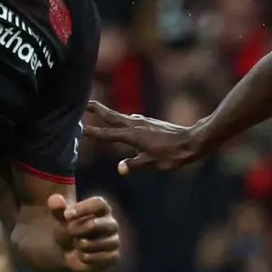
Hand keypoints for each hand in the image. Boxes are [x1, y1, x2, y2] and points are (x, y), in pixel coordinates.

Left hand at [48, 195, 119, 271]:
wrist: (70, 252)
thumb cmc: (69, 229)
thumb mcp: (61, 218)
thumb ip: (58, 209)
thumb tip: (55, 199)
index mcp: (102, 209)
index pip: (99, 203)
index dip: (83, 208)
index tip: (66, 215)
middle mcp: (112, 224)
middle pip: (94, 224)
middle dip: (77, 229)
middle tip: (69, 230)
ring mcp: (114, 241)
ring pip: (95, 244)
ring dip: (80, 245)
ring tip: (78, 243)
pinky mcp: (113, 257)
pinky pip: (98, 258)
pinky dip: (85, 258)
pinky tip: (82, 255)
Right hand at [84, 100, 202, 173]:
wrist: (193, 141)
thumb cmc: (173, 155)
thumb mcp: (153, 163)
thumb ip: (135, 164)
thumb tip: (120, 168)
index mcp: (134, 135)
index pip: (108, 134)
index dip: (93, 132)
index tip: (78, 129)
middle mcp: (136, 125)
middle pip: (111, 116)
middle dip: (96, 109)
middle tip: (81, 102)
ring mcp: (143, 122)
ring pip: (120, 116)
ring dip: (107, 113)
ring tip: (96, 110)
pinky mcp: (149, 123)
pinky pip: (129, 119)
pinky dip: (119, 118)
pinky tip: (120, 122)